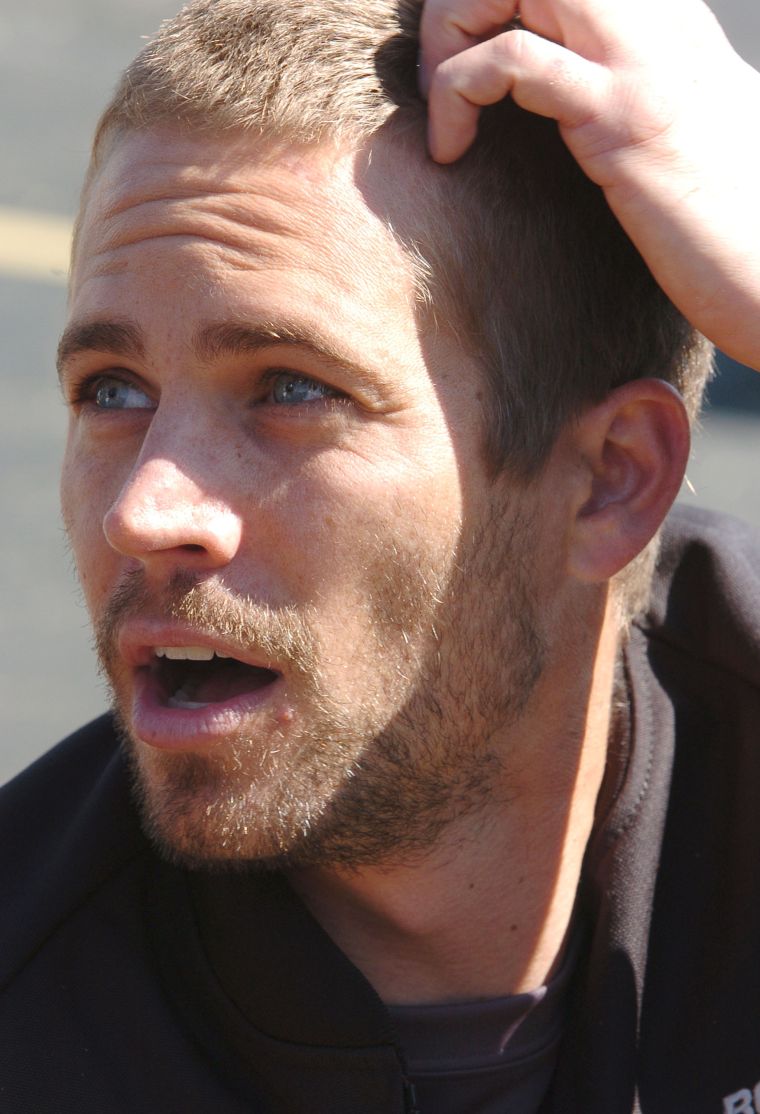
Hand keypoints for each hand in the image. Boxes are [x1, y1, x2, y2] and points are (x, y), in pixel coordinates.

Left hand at [420, 0, 759, 368]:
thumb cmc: (728, 220)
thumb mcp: (678, 132)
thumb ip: (626, 92)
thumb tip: (568, 101)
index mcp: (662, 17)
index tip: (460, 56)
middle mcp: (653, 18)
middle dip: (458, 2)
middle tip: (440, 79)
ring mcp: (637, 62)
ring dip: (449, 34)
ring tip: (442, 111)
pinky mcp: (618, 118)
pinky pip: (510, 61)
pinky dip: (455, 95)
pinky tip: (450, 150)